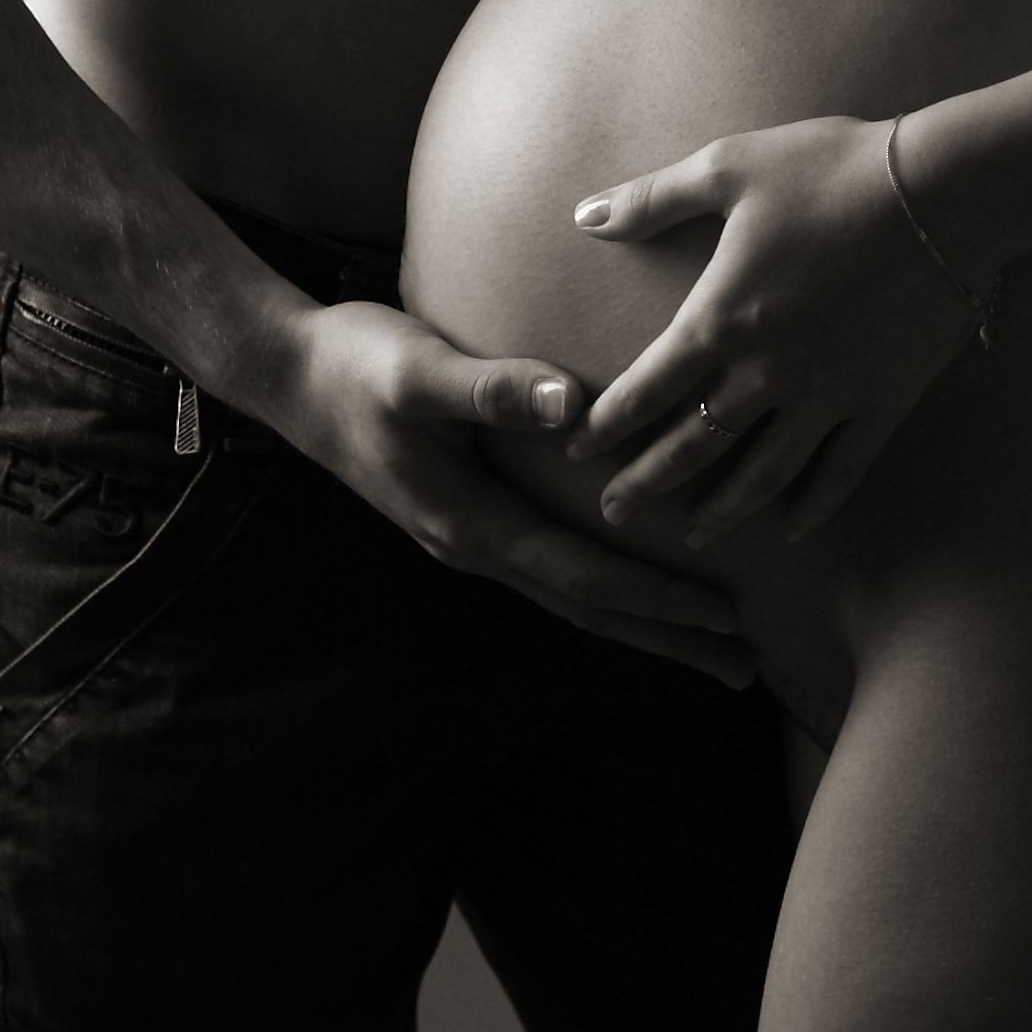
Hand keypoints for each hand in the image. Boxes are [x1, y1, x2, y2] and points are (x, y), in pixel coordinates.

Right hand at [268, 298, 757, 685]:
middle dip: (665, 637)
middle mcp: (473, 544)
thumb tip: (571, 403)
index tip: (725, 616)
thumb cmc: (355, 365)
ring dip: (639, 620)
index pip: (583, 577)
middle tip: (743, 666)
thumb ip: (490, 389)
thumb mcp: (419, 370)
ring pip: (569, 594)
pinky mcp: (467, 513)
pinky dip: (600, 587)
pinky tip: (627, 581)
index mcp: (470, 522)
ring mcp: (467, 535)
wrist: (288, 374)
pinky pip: (549, 566)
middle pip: (586, 608)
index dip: (656, 599)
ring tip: (706, 638)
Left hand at [569, 114, 982, 544]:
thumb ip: (652, 199)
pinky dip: (813, 507)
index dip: (607, 426)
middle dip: (647, 484)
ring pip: (761, 475)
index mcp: (720, 320)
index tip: (579, 450)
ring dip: (721, 510)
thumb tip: (585, 217)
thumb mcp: (728, 167)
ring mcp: (827, 398)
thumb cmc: (829, 170)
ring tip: (693, 535)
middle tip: (615, 513)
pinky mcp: (880, 404)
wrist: (941, 192)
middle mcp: (766, 375)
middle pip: (693, 447)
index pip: (646, 391)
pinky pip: (839, 473)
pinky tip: (793, 528)